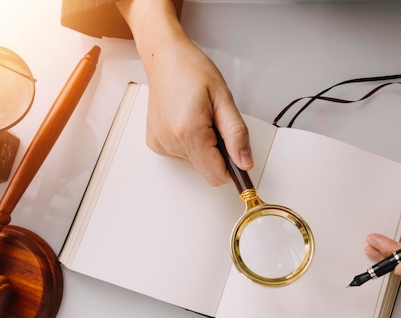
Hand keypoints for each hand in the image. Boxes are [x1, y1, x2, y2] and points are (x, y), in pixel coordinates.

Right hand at [116, 0, 252, 186]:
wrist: (164, 58)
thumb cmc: (192, 71)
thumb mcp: (224, 99)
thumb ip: (236, 135)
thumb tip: (245, 162)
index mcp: (189, 133)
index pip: (217, 175)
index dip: (232, 168)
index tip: (238, 154)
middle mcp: (170, 142)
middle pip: (207, 171)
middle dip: (218, 154)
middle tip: (216, 124)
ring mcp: (161, 145)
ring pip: (196, 165)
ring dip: (204, 149)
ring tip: (200, 120)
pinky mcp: (156, 144)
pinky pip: (183, 157)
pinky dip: (191, 145)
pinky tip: (187, 122)